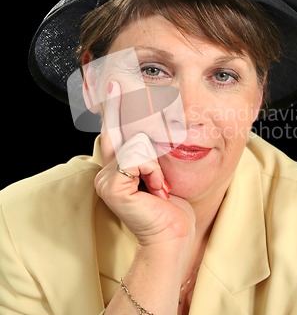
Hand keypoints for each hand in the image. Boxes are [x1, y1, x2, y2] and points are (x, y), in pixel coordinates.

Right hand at [95, 81, 194, 247]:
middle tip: (133, 110)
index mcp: (114, 167)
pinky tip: (157, 189)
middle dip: (133, 119)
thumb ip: (148, 148)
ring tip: (159, 186)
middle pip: (121, 129)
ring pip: (135, 143)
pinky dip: (153, 170)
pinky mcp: (111, 186)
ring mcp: (105, 179)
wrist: (173, 234)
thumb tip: (152, 119)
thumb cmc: (172, 204)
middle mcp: (105, 171)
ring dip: (155, 163)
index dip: (113, 103)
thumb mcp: (161, 168)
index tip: (113, 80)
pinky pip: (137, 158)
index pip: (113, 128)